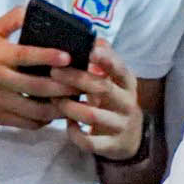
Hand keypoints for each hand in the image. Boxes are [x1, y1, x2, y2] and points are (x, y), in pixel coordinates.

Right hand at [0, 5, 76, 130]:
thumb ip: (11, 21)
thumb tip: (31, 9)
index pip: (26, 56)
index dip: (47, 56)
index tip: (67, 56)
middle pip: (36, 86)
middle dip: (63, 86)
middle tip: (82, 83)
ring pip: (35, 109)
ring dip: (58, 107)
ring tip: (73, 101)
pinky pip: (26, 123)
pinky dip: (43, 120)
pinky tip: (54, 113)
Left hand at [48, 42, 143, 159]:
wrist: (130, 137)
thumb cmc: (114, 101)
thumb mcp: (115, 80)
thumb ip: (104, 61)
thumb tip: (94, 39)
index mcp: (128, 83)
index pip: (119, 68)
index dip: (105, 59)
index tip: (88, 50)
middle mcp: (127, 103)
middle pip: (102, 88)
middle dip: (76, 79)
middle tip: (54, 72)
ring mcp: (120, 125)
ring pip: (92, 115)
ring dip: (69, 107)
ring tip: (54, 100)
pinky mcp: (112, 145)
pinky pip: (89, 141)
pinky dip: (75, 133)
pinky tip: (67, 124)